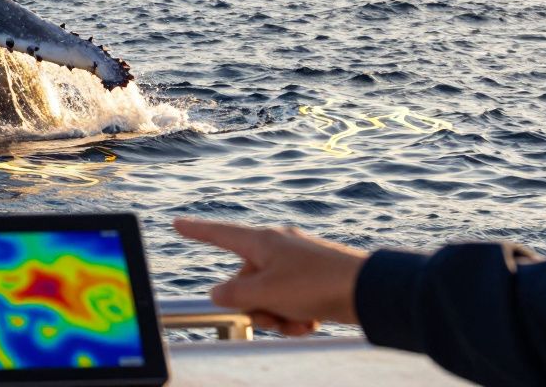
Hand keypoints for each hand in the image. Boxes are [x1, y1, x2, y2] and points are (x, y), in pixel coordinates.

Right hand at [173, 217, 368, 335]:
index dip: (195, 231)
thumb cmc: (316, 284)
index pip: (219, 234)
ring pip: (268, 295)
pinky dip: (296, 315)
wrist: (368, 291)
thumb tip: (218, 293)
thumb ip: (234, 295)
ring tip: (298, 321)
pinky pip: (290, 300)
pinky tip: (311, 322)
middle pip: (245, 280)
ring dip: (278, 314)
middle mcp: (276, 248)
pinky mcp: (313, 279)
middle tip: (273, 316)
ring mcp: (296, 263)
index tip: (177, 223)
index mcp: (261, 242)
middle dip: (255, 305)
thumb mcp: (265, 293)